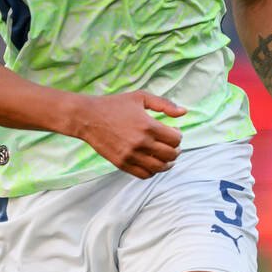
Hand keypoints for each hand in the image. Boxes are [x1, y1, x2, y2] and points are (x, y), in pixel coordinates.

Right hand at [68, 91, 186, 177]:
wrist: (87, 118)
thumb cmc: (114, 105)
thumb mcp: (140, 97)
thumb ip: (164, 104)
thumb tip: (184, 112)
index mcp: (148, 126)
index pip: (176, 139)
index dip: (178, 136)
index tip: (174, 133)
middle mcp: (141, 143)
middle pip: (170, 155)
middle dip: (175, 151)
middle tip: (172, 146)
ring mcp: (131, 155)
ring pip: (159, 167)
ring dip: (167, 164)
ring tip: (166, 158)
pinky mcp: (122, 164)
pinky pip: (144, 174)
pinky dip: (152, 171)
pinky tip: (152, 163)